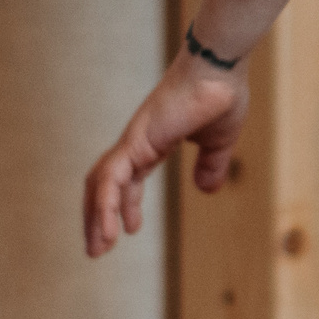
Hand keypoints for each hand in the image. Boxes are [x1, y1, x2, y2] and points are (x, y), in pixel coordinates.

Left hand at [82, 52, 248, 257]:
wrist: (219, 68)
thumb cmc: (221, 95)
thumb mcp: (219, 142)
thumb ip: (211, 165)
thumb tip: (205, 189)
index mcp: (152, 141)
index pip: (127, 178)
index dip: (124, 204)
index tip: (128, 230)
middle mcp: (136, 142)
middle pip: (104, 184)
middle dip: (98, 217)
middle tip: (96, 249)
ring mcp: (133, 140)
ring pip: (101, 184)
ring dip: (96, 219)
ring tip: (97, 250)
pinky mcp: (136, 141)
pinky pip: (112, 179)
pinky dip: (107, 206)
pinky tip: (111, 232)